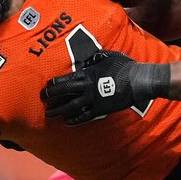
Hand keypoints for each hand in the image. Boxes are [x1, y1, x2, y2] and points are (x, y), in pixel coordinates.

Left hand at [42, 51, 168, 125]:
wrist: (138, 81)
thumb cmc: (125, 67)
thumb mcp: (109, 56)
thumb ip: (96, 58)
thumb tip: (90, 57)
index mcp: (88, 73)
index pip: (67, 78)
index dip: (56, 83)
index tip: (47, 85)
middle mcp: (87, 87)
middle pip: (65, 91)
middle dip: (52, 95)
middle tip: (43, 98)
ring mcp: (93, 99)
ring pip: (71, 106)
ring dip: (59, 110)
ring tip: (49, 114)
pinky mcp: (100, 109)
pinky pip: (85, 116)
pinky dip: (75, 120)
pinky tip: (67, 123)